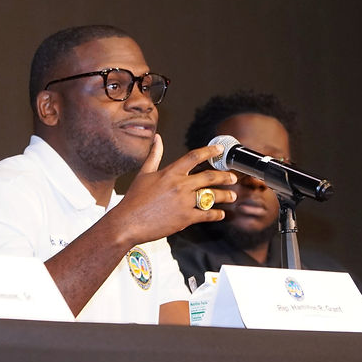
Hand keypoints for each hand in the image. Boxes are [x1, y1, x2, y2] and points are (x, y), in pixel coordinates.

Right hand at [113, 134, 236, 244]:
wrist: (128, 222)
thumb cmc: (134, 199)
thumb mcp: (144, 173)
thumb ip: (154, 155)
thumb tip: (157, 139)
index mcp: (170, 173)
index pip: (194, 157)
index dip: (210, 151)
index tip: (219, 149)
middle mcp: (180, 185)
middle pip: (209, 176)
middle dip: (225, 176)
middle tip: (233, 177)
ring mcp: (184, 202)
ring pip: (212, 196)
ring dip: (225, 195)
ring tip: (232, 196)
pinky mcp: (186, 218)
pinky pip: (207, 214)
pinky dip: (216, 214)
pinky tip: (221, 214)